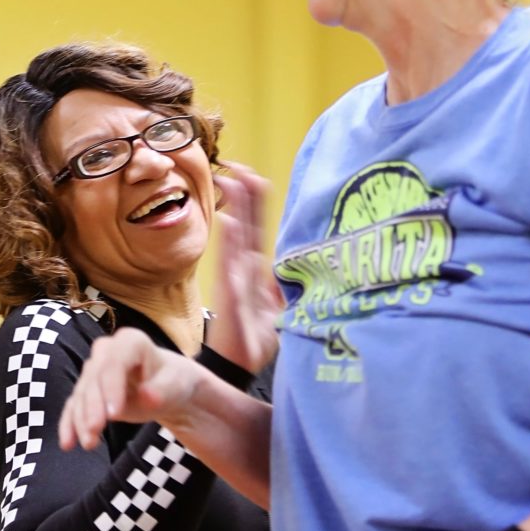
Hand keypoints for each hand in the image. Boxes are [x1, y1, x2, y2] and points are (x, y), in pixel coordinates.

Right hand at [59, 327, 206, 450]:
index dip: (111, 387)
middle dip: (92, 406)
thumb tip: (147, 397)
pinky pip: (73, 405)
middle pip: (94, 378)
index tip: (114, 414)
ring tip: (90, 444)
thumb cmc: (172, 382)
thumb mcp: (174, 386)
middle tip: (96, 431)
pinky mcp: (87, 389)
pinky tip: (68, 443)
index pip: (115, 363)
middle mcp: (107, 351)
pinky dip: (69, 424)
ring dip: (81, 419)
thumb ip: (160, 392)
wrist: (166, 389)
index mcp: (130, 342)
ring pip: (81, 394)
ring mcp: (94, 369)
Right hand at [208, 162, 282, 371]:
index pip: (255, 227)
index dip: (254, 201)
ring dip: (235, 210)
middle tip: (240, 166)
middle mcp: (243, 268)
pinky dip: (230, 244)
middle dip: (244, 195)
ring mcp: (235, 279)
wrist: (239, 365)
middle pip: (245, 225)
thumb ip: (286, 285)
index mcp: (255, 268)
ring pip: (235, 238)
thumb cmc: (256, 338)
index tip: (253, 174)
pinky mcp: (231, 296)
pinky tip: (228, 222)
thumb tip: (301, 266)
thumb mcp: (280, 308)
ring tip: (232, 183)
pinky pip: (231, 266)